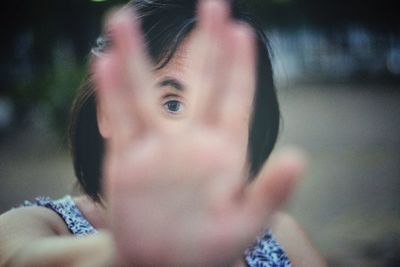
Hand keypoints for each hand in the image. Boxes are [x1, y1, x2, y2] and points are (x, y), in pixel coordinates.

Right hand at [94, 1, 303, 265]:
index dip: (239, 64)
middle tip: (212, 4)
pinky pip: (119, 120)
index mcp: (225, 151)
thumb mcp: (245, 225)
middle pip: (199, 82)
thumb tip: (299, 157)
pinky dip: (110, 93)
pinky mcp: (128, 160)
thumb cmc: (209, 250)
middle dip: (206, 43)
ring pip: (145, 93)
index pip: (235, 97)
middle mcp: (191, 141)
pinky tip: (104, 63)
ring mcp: (157, 148)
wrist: (164, 265)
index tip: (242, 28)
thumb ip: (271, 193)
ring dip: (135, 56)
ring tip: (122, 18)